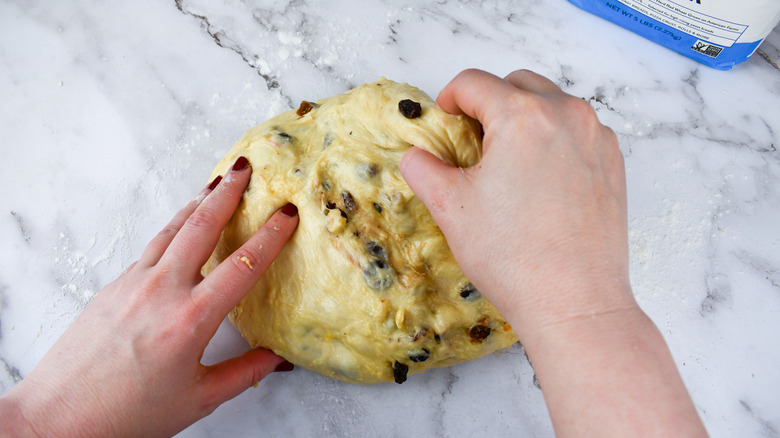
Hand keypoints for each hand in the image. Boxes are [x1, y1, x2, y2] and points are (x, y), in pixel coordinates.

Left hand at [0, 156, 298, 437]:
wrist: (58, 418)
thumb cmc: (128, 415)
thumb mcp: (198, 399)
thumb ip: (245, 374)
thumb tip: (278, 358)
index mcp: (190, 320)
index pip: (242, 265)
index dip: (271, 235)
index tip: (287, 213)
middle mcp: (161, 291)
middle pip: (200, 227)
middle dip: (226, 193)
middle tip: (244, 169)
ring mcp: (133, 283)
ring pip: (171, 230)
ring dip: (196, 203)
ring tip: (215, 183)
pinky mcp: (113, 286)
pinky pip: (151, 247)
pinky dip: (172, 228)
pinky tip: (180, 226)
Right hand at [402, 68, 630, 333]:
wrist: (575, 302)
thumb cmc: (514, 257)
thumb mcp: (449, 207)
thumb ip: (423, 168)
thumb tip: (416, 155)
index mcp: (522, 116)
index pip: (474, 82)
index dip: (449, 98)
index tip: (445, 121)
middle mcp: (566, 114)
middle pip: (517, 84)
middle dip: (489, 103)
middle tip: (473, 143)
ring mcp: (596, 137)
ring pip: (551, 104)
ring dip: (524, 119)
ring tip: (508, 164)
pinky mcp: (612, 162)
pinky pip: (578, 130)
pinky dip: (554, 139)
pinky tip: (540, 180)